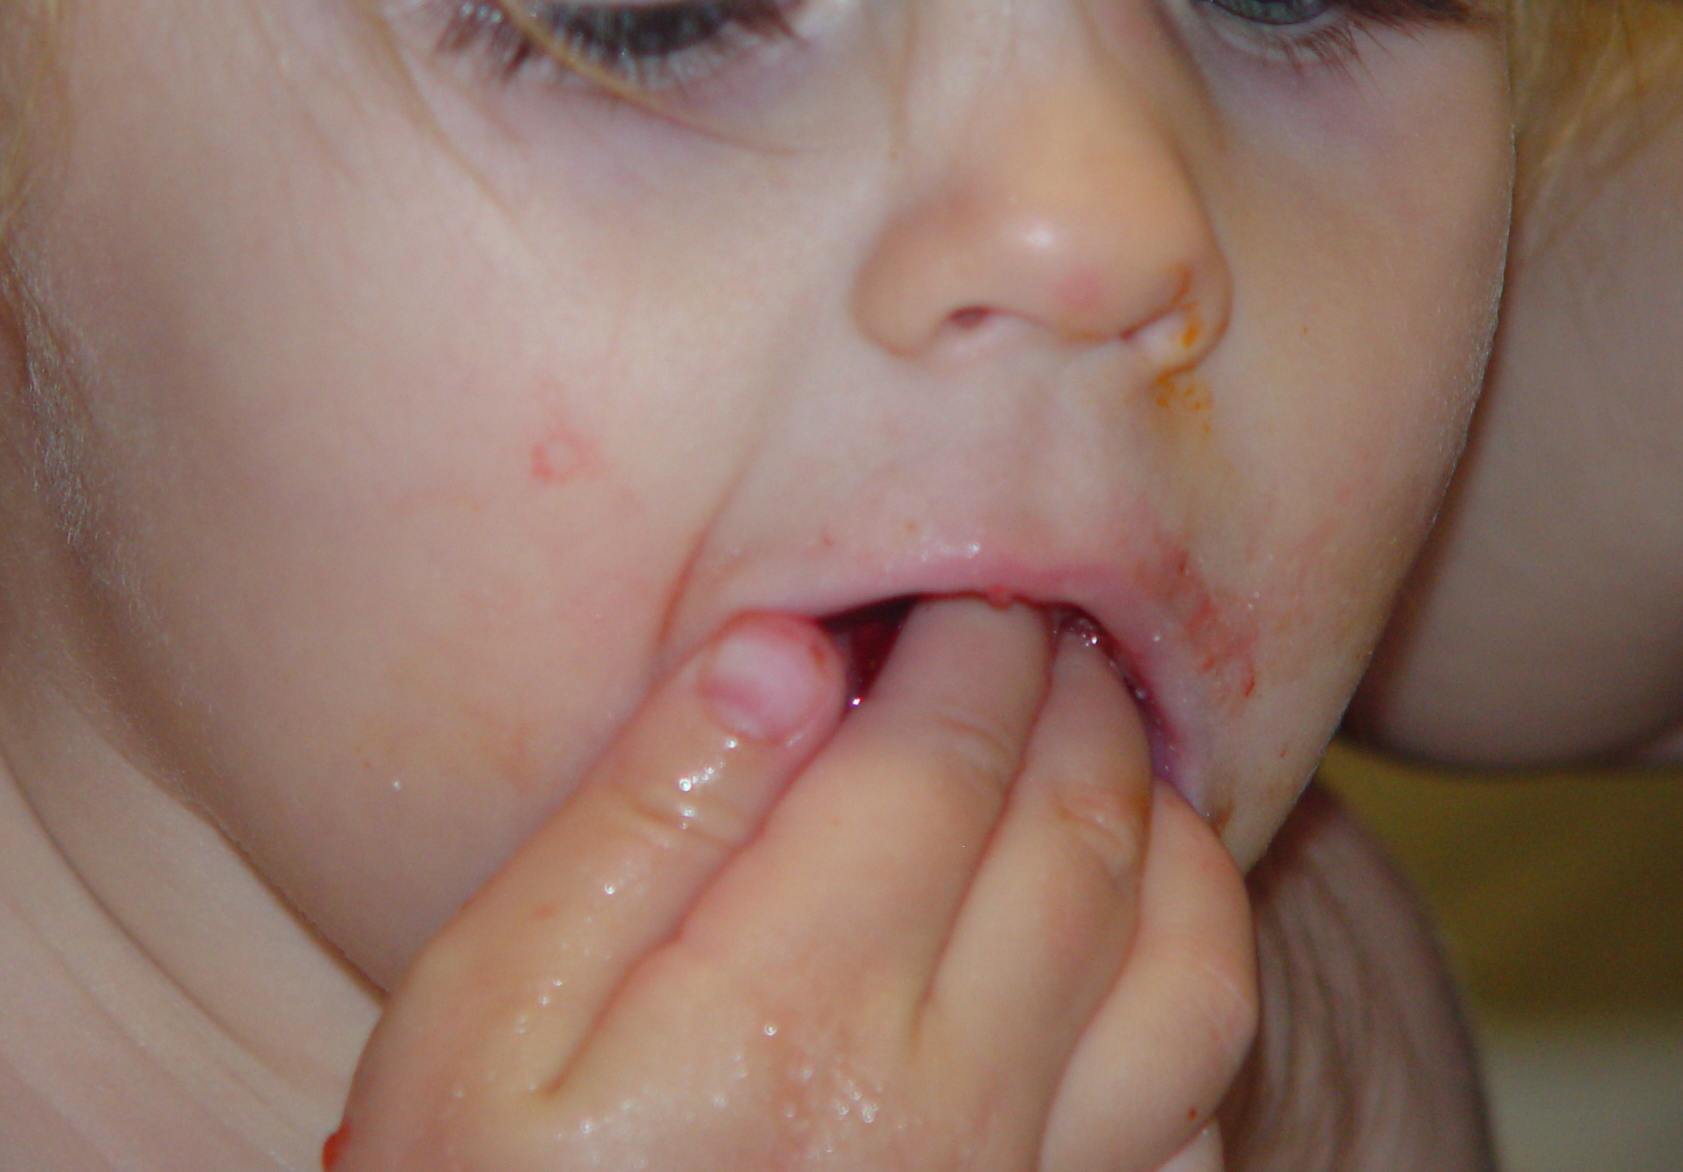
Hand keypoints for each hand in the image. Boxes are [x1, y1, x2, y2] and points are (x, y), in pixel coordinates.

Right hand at [333, 598, 1255, 1170]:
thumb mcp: (484, 1004)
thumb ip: (641, 822)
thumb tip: (782, 653)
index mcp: (787, 1013)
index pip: (935, 762)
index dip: (960, 642)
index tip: (950, 580)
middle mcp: (944, 1103)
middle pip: (1070, 833)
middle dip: (1064, 688)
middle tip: (1031, 613)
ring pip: (1181, 957)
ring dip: (1158, 809)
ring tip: (1093, 732)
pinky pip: (1198, 1089)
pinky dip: (1196, 958)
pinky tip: (1133, 905)